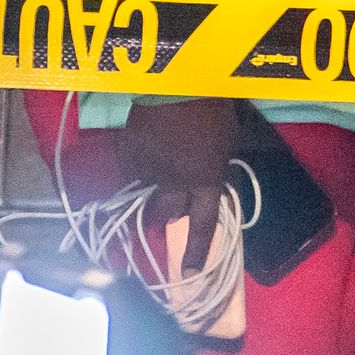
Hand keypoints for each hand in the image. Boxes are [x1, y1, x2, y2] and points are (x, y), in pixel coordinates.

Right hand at [110, 97, 235, 277]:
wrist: (177, 80)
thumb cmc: (212, 108)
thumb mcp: (226, 142)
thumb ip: (215, 167)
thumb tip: (208, 178)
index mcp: (205, 181)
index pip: (202, 225)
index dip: (196, 252)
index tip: (189, 274)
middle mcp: (174, 182)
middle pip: (168, 215)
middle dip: (171, 214)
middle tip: (172, 208)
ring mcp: (147, 168)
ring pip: (148, 192)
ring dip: (155, 187)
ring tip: (161, 165)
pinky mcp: (128, 152)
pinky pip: (133, 170)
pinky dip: (140, 165)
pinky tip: (147, 147)